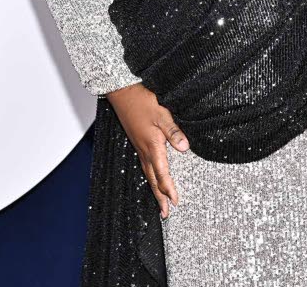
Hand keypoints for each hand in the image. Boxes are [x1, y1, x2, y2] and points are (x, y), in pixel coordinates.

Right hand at [105, 82, 188, 218]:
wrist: (122, 92)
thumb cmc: (141, 101)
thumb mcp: (162, 114)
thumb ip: (173, 131)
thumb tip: (184, 148)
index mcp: (152, 146)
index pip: (162, 173)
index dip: (169, 189)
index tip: (176, 201)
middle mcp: (144, 150)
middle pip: (153, 179)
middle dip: (160, 197)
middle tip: (165, 213)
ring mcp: (139, 146)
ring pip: (147, 173)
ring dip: (154, 189)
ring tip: (160, 202)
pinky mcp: (137, 141)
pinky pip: (144, 164)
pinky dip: (149, 176)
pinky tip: (151, 176)